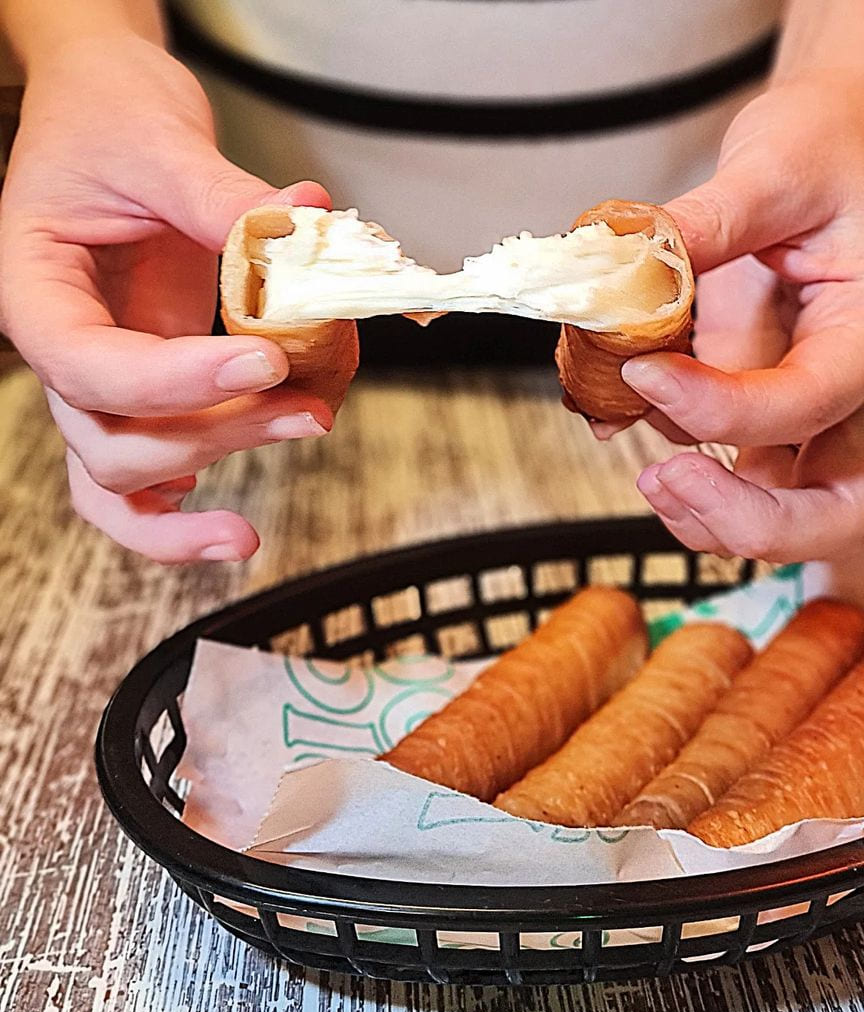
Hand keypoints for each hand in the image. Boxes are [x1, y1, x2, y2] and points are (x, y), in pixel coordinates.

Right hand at [0, 33, 334, 562]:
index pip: (87, 365)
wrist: (110, 115)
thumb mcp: (161, 141)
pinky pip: (143, 483)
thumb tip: (307, 226)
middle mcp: (63, 351)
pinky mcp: (147, 394)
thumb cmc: (112, 119)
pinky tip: (235, 528)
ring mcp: (104, 383)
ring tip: (308, 427)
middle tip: (310, 405)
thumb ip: (226, 198)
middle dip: (217, 431)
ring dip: (218, 464)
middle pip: (114, 439)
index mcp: (38, 291)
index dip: (176, 381)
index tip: (267, 357)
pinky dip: (178, 521)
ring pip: (129, 473)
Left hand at [602, 79, 863, 561]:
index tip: (642, 368)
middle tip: (663, 478)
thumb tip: (627, 267)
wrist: (820, 147)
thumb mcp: (770, 165)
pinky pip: (727, 479)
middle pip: (831, 512)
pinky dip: (678, 481)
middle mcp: (846, 391)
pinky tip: (624, 423)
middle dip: (746, 517)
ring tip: (640, 455)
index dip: (717, 409)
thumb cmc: (818, 152)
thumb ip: (706, 224)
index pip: (807, 405)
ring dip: (705, 514)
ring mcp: (803, 413)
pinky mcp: (756, 412)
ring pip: (779, 515)